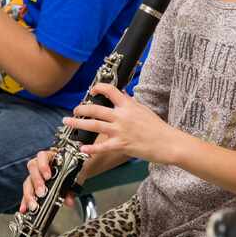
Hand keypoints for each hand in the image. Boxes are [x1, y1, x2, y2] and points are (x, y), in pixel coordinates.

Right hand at [19, 150, 77, 213]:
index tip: (48, 176)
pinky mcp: (33, 187)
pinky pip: (27, 193)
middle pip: (33, 169)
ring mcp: (35, 175)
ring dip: (30, 194)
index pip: (43, 156)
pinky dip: (25, 201)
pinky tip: (24, 208)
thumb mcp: (76, 174)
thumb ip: (73, 185)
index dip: (43, 165)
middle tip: (41, 193)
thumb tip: (69, 200)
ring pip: (28, 182)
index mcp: (51, 157)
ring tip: (33, 205)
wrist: (74, 170)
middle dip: (37, 182)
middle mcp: (40, 164)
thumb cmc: (73, 168)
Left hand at [62, 84, 180, 164]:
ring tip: (68, 122)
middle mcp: (122, 116)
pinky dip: (91, 148)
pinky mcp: (121, 145)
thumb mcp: (143, 109)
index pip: (110, 91)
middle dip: (81, 109)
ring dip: (78, 124)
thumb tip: (122, 93)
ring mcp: (121, 131)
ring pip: (94, 126)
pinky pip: (102, 146)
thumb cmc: (157, 127)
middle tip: (74, 110)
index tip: (92, 91)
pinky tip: (82, 148)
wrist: (168, 142)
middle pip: (96, 109)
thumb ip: (130, 102)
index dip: (99, 88)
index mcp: (128, 105)